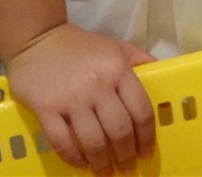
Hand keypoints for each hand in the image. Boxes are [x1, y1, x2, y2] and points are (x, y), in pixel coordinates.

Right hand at [3, 23, 155, 174]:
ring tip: (105, 171)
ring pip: (93, 141)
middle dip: (125, 154)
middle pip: (119, 130)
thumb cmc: (81, 46)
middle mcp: (98, 86)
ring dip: (102, 162)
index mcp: (119, 70)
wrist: (37, 39)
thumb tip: (164, 76)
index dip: (146, 137)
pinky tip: (81, 164)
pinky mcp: (46, 108)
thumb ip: (140, 62)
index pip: (141, 111)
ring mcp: (71, 99)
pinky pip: (62, 142)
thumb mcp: (117, 47)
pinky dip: (74, 158)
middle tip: (126, 167)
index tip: (146, 152)